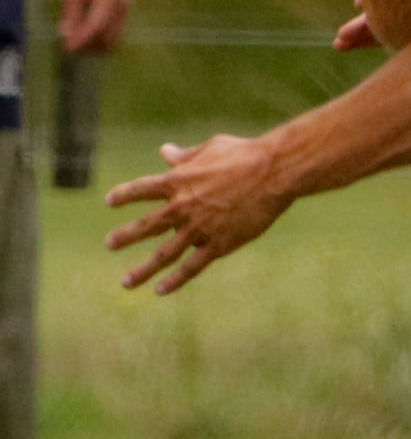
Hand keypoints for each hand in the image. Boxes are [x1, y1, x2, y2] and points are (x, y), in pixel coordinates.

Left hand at [59, 0, 129, 52]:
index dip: (81, 40)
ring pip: (114, 38)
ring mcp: (126, 8)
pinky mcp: (124, 9)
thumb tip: (65, 35)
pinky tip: (84, 32)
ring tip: (76, 40)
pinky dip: (100, 36)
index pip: (95, 26)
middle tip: (68, 45)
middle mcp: (122, 5)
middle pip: (108, 38)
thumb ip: (70, 11)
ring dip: (95, 44)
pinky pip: (114, 30)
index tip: (66, 49)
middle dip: (89, 46)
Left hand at [105, 135, 289, 293]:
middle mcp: (182, 207)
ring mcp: (199, 228)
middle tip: (110, 244)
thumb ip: (186, 155)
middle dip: (125, 236)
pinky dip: (175, 280)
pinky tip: (160, 290)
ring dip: (143, 269)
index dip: (124, 195)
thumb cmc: (244, 154)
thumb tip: (165, 152)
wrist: (272, 173)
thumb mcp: (211, 148)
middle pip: (146, 226)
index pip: (141, 189)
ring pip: (164, 254)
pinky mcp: (219, 244)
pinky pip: (192, 266)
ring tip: (127, 282)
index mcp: (177, 181)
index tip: (110, 202)